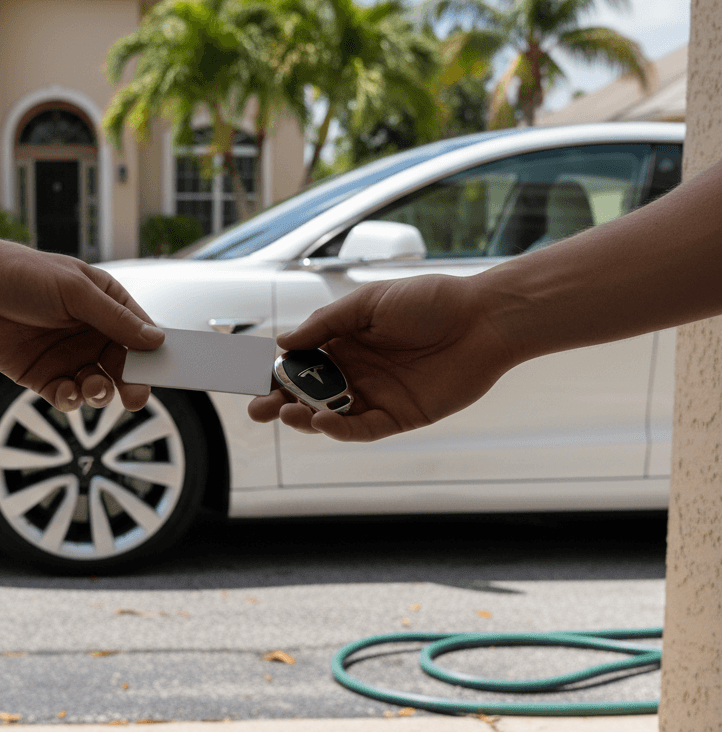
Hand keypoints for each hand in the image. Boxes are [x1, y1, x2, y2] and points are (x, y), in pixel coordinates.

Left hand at [0, 240, 163, 411]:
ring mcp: (68, 356)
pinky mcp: (44, 376)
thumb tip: (155, 340)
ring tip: (91, 387)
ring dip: (100, 392)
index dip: (155, 355)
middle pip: (125, 367)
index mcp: (106, 306)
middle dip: (132, 384)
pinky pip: (68, 396)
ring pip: (99, 386)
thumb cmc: (23, 276)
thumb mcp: (76, 292)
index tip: (166, 372)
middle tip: (134, 396)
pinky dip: (71, 399)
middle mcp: (91, 333)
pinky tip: (66, 392)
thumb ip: (115, 319)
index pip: (141, 335)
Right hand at [248, 274, 516, 441]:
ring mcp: (375, 395)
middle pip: (307, 394)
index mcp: (344, 342)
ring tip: (287, 414)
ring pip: (329, 415)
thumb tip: (282, 343)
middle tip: (258, 411)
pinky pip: (361, 429)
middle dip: (279, 403)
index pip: (299, 362)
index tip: (248, 379)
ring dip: (304, 418)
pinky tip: (322, 421)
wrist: (483, 320)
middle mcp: (355, 371)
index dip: (273, 372)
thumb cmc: (430, 301)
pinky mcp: (398, 416)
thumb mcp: (369, 303)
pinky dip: (339, 430)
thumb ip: (325, 324)